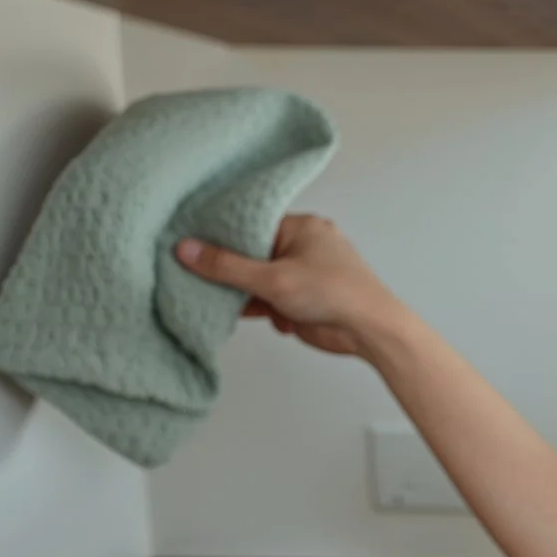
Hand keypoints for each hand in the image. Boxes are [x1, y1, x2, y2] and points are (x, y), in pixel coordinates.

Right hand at [173, 214, 404, 358]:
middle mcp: (304, 246)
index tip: (191, 246)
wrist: (370, 331)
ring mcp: (304, 274)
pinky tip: (253, 317)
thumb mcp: (273, 279)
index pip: (250, 225)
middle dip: (231, 271)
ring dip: (245, 295)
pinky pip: (272, 300)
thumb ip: (227, 266)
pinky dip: (262, 309)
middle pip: (253, 255)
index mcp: (301, 227)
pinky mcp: (304, 300)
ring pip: (260, 280)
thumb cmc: (334, 293)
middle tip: (196, 277)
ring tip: (217, 302)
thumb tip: (186, 249)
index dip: (221, 237)